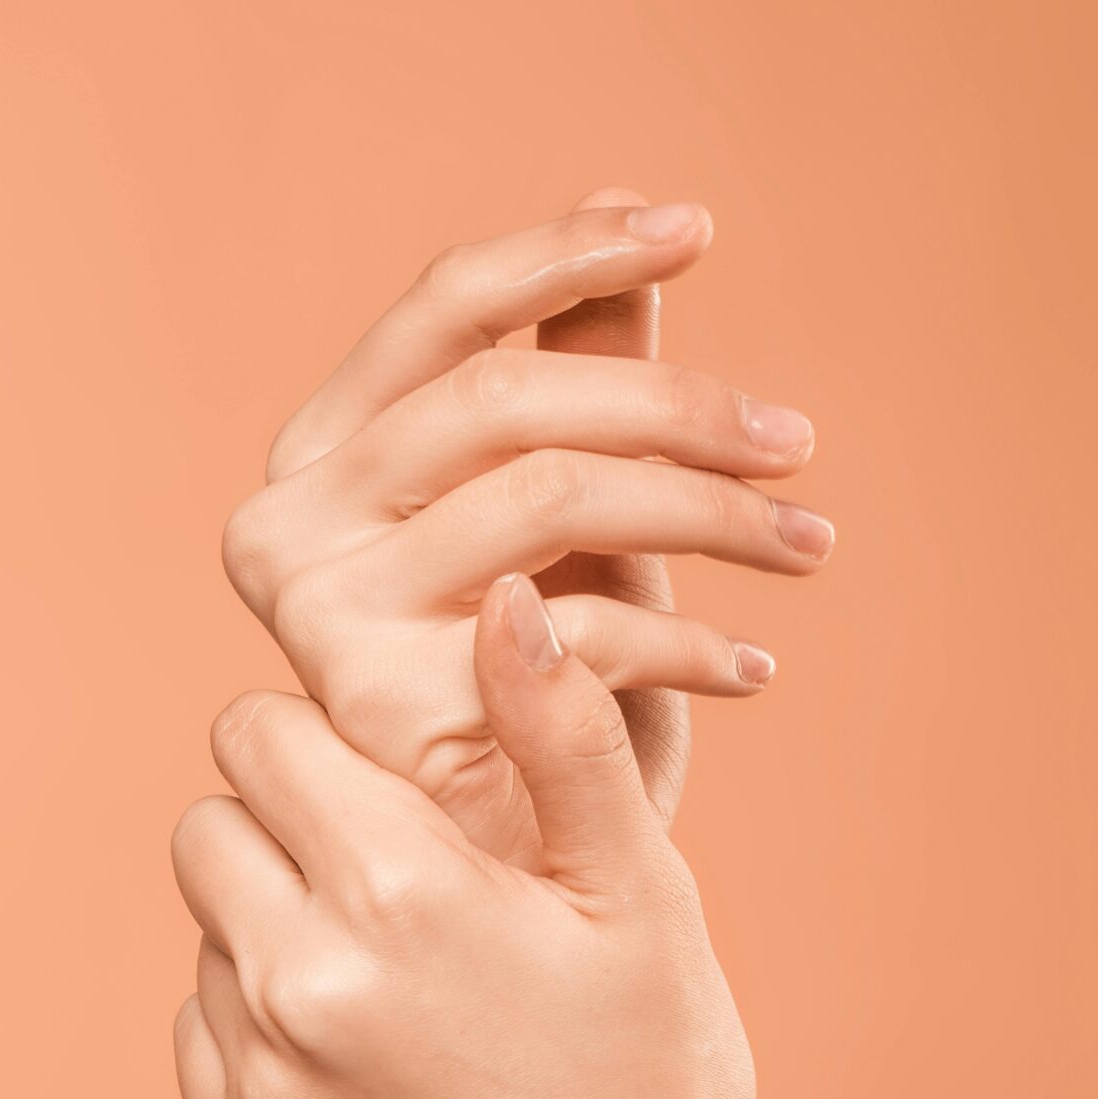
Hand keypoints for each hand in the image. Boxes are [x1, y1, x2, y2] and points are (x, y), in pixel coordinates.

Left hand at [172, 573, 810, 1098]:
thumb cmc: (661, 1073)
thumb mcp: (640, 892)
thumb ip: (559, 733)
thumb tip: (503, 594)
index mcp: (398, 891)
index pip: (259, 733)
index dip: (326, 742)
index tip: (398, 786)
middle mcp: (299, 983)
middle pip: (211, 819)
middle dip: (287, 822)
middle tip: (397, 876)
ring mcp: (259, 1085)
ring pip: (208, 928)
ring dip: (276, 924)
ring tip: (402, 981)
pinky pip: (204, 1033)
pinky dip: (262, 1025)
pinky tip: (375, 1062)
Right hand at [222, 196, 829, 864]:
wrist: (500, 893)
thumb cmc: (533, 700)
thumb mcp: (565, 522)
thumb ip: (579, 373)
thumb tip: (625, 204)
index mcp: (322, 456)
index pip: (441, 308)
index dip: (570, 249)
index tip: (697, 231)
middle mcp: (290, 521)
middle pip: (506, 394)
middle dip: (678, 405)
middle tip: (797, 444)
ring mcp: (321, 613)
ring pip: (551, 495)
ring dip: (711, 515)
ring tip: (807, 548)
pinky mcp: (383, 703)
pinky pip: (574, 624)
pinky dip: (691, 641)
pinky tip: (750, 667)